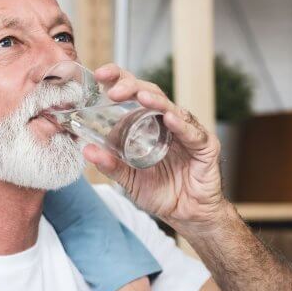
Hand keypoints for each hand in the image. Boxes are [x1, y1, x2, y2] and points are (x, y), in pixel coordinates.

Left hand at [84, 64, 226, 231]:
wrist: (188, 216)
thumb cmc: (162, 193)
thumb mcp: (129, 179)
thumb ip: (110, 164)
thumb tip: (86, 150)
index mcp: (149, 124)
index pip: (134, 94)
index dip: (119, 80)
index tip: (100, 74)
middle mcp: (168, 123)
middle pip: (151, 94)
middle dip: (132, 86)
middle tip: (114, 90)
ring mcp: (187, 132)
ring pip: (172, 109)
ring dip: (156, 101)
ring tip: (140, 97)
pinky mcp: (205, 146)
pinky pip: (193, 133)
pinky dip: (181, 125)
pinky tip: (170, 119)